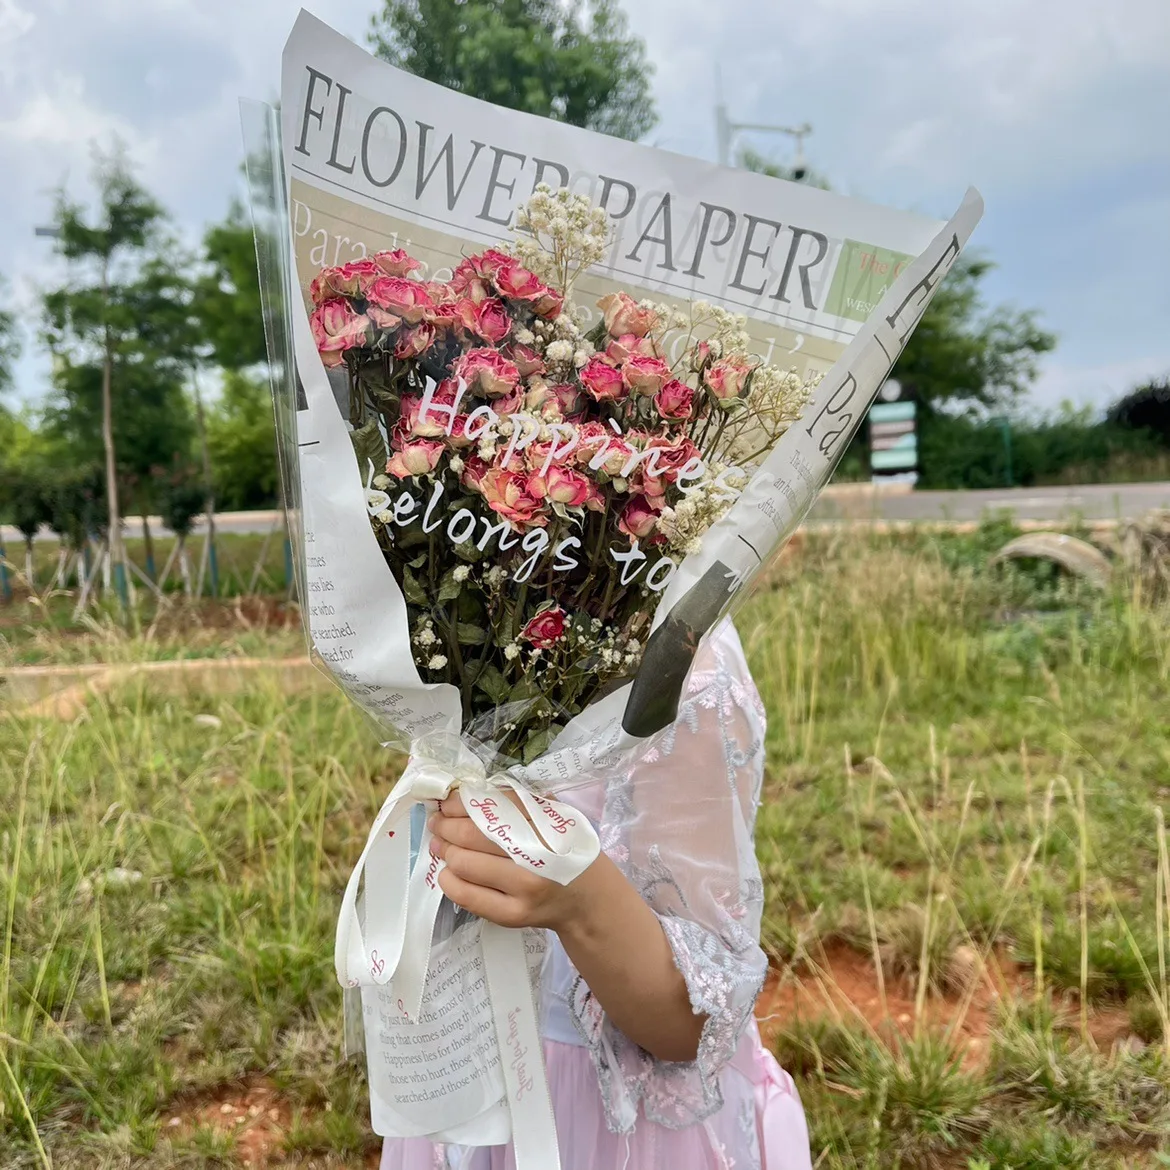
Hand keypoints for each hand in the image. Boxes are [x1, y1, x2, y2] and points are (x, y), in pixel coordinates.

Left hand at [428, 790, 591, 931]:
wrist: (586, 900)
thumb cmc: (565, 850)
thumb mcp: (552, 817)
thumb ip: (517, 803)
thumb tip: (464, 796)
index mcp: (547, 822)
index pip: (494, 804)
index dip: (461, 801)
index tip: (447, 801)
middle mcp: (536, 854)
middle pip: (472, 833)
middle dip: (446, 825)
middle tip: (437, 822)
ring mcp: (524, 887)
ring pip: (464, 864)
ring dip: (445, 850)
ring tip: (441, 844)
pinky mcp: (512, 915)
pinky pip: (467, 896)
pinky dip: (449, 880)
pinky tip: (449, 871)